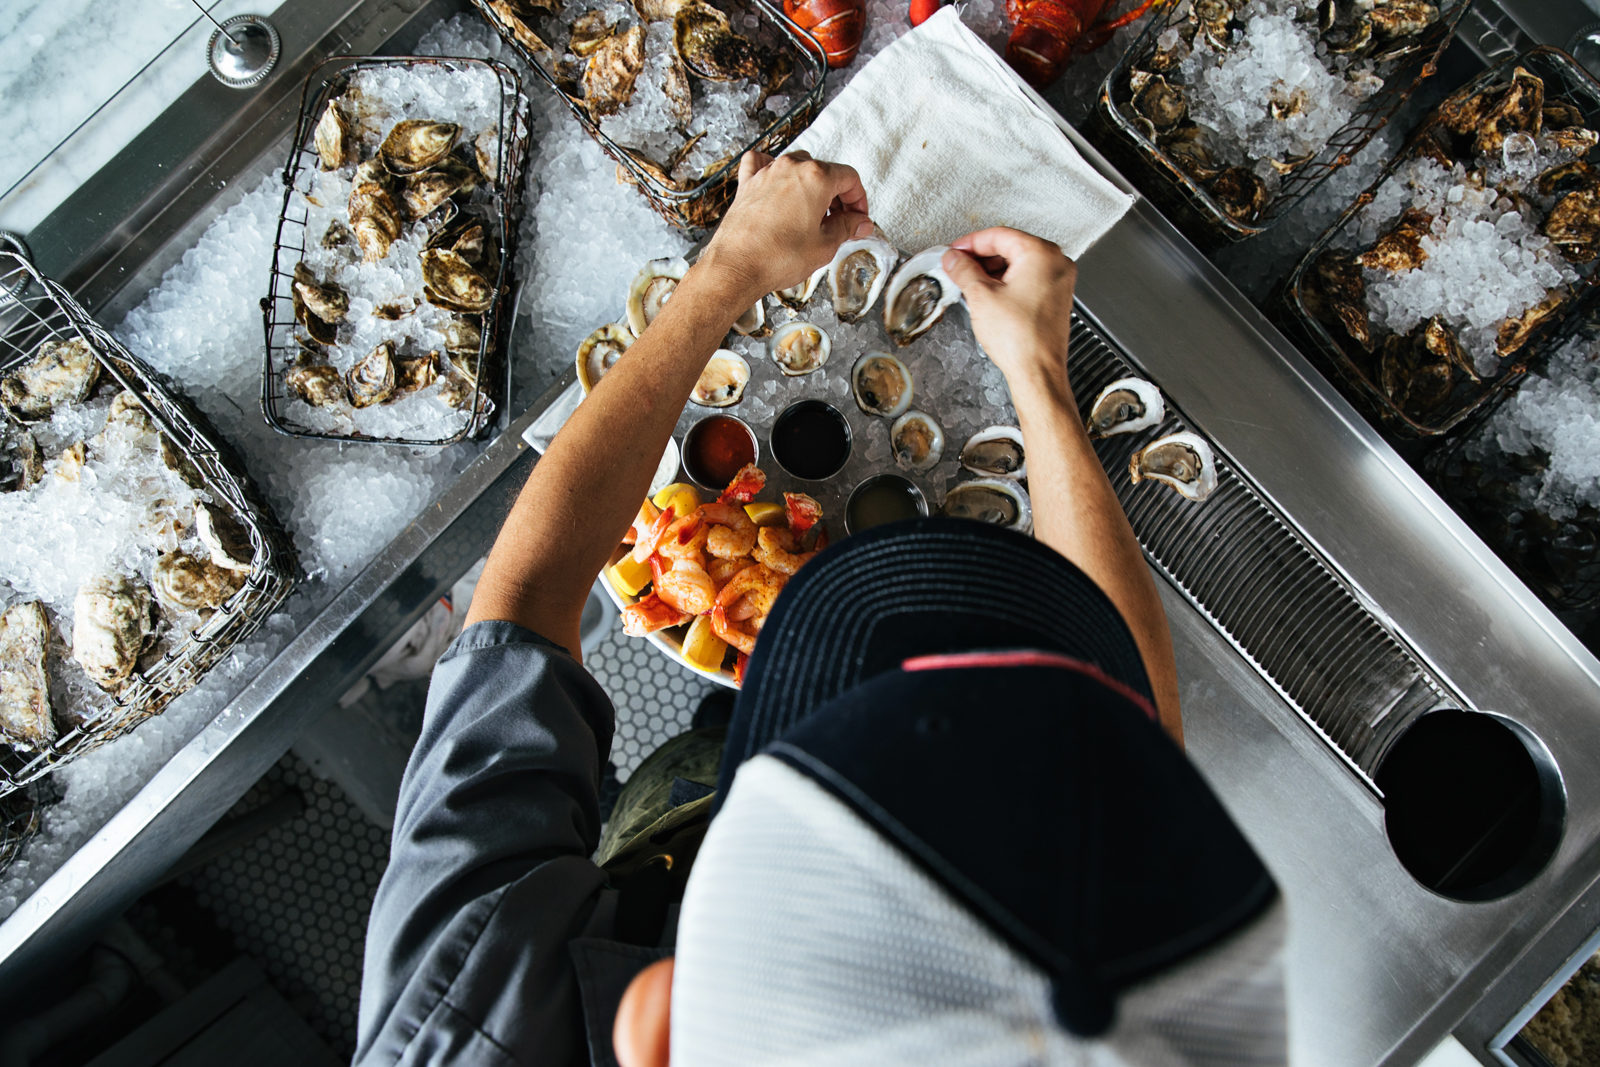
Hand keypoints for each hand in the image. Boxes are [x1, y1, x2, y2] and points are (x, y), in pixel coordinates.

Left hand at [698, 150, 872, 305]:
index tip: (858, 216)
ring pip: (798, 167)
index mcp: (816, 178)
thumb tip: (859, 222)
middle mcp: (791, 168)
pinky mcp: (748, 184)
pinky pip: (762, 164)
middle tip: (840, 221)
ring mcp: (767, 173)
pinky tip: (778, 184)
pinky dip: (774, 171)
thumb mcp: (824, 246)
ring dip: (810, 187)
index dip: (859, 199)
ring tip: (812, 213)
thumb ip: (847, 227)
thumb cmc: (776, 257)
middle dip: (837, 196)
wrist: (736, 267)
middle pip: (825, 172)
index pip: (850, 178)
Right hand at [941, 228, 1077, 393]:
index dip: (971, 243)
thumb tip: (954, 259)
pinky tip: (989, 294)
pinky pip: (1028, 279)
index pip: (999, 235)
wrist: (1038, 371)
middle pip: (1011, 247)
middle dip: (981, 257)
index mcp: (1041, 254)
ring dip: (992, 271)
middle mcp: (1056, 263)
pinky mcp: (1056, 298)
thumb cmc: (1020, 338)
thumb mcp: (981, 296)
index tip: (954, 251)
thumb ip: (964, 270)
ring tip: (969, 282)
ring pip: (1019, 264)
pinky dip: (1007, 282)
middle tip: (958, 266)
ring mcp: (1059, 281)